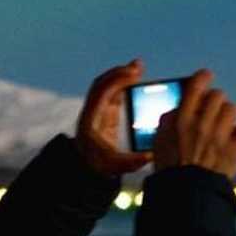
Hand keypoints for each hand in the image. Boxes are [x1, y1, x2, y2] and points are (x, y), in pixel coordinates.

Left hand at [75, 59, 152, 176]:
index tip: (134, 74)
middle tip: (138, 65)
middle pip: (102, 84)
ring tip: (139, 69)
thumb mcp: (114, 166)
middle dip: (119, 72)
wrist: (85, 169)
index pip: (102, 92)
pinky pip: (112, 94)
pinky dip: (122, 84)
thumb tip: (149, 155)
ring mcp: (98, 112)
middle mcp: (92, 112)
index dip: (117, 80)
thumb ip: (131, 162)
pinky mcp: (105, 115)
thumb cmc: (98, 166)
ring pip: (107, 86)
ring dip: (121, 76)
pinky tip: (135, 80)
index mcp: (92, 120)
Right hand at [153, 68, 235, 179]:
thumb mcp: (159, 140)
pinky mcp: (234, 149)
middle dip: (216, 100)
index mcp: (181, 120)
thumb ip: (169, 119)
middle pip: (218, 95)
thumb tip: (180, 106)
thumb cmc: (170, 167)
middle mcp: (202, 124)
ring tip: (223, 125)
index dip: (202, 78)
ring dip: (229, 115)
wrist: (186, 194)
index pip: (195, 87)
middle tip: (213, 109)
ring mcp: (220, 136)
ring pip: (232, 109)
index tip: (206, 76)